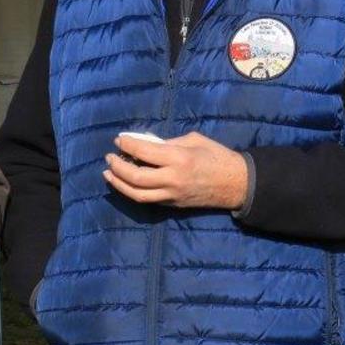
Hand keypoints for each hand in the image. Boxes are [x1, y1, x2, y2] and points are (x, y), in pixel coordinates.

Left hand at [103, 132, 247, 209]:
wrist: (236, 184)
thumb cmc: (217, 156)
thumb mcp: (194, 140)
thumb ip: (168, 143)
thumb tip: (145, 144)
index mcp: (179, 158)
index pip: (144, 152)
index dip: (128, 145)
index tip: (119, 140)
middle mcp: (173, 179)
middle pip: (136, 177)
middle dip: (118, 167)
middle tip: (109, 157)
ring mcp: (172, 195)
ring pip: (138, 194)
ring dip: (119, 184)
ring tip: (108, 174)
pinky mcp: (173, 205)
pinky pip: (148, 199)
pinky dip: (132, 191)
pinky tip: (125, 182)